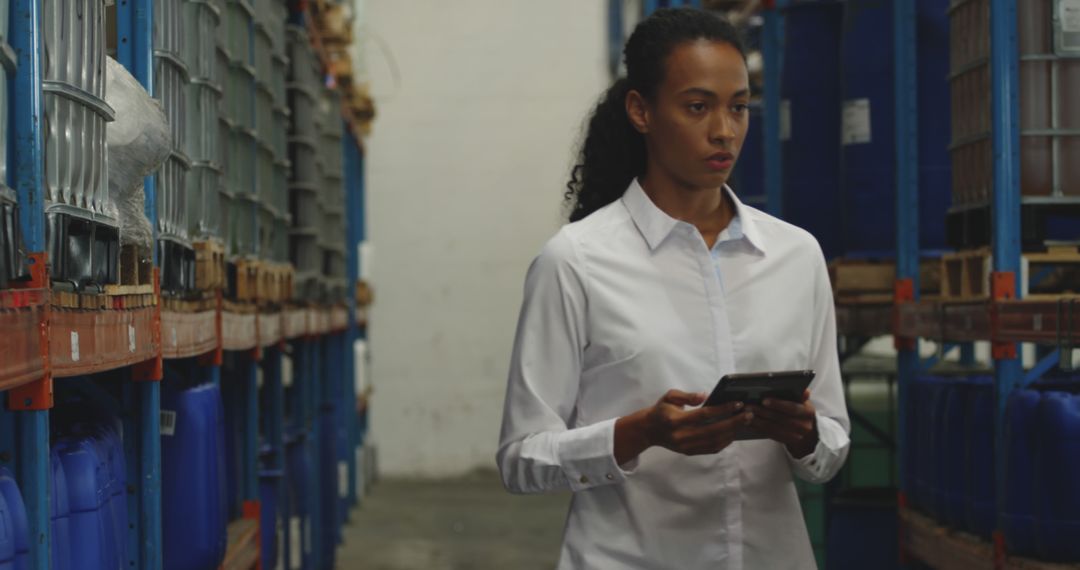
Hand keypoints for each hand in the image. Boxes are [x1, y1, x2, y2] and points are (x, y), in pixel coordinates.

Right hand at [615, 389, 752, 464]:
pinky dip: (725, 442)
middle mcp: (681, 436)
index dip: (722, 409)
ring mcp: (686, 446)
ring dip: (732, 433)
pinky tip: (734, 433)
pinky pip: (711, 449)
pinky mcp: (689, 452)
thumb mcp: (669, 397)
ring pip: (715, 442)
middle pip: (713, 431)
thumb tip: (705, 396)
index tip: (738, 403)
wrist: (648, 431)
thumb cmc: (661, 410)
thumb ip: (687, 396)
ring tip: (745, 422)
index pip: (704, 415)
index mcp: (675, 420)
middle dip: (734, 422)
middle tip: (748, 414)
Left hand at [746, 389, 817, 457]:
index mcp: (808, 412)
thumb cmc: (802, 411)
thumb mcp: (804, 402)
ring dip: (758, 421)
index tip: (764, 400)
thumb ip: (801, 396)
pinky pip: (770, 435)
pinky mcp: (787, 441)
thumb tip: (804, 391)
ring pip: (773, 428)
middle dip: (763, 412)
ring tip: (746, 414)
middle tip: (748, 406)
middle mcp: (804, 426)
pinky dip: (759, 429)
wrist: (809, 432)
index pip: (792, 408)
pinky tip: (749, 423)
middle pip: (780, 419)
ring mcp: (796, 436)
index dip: (778, 404)